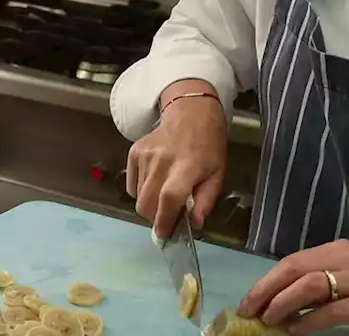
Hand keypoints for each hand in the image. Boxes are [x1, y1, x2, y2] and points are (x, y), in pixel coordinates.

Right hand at [125, 80, 227, 238]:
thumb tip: (194, 224)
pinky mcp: (134, 152)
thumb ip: (205, 201)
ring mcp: (145, 155)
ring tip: (165, 192)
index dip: (164, 220)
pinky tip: (156, 180)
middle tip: (168, 216)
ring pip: (138, 196)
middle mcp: (162, 160)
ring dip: (150, 203)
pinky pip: (132, 184)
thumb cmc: (208, 147)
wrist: (190, 114)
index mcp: (187, 166)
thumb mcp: (217, 174)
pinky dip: (141, 190)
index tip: (165, 235)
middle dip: (155, 218)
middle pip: (146, 203)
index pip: (169, 197)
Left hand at [239, 240, 348, 335]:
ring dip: (284, 304)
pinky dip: (309, 322)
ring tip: (269, 321)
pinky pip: (333, 310)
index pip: (292, 261)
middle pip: (296, 268)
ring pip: (311, 285)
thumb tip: (271, 303)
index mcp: (338, 249)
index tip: (246, 302)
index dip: (265, 281)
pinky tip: (296, 331)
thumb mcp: (341, 288)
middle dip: (267, 290)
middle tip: (249, 312)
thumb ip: (312, 289)